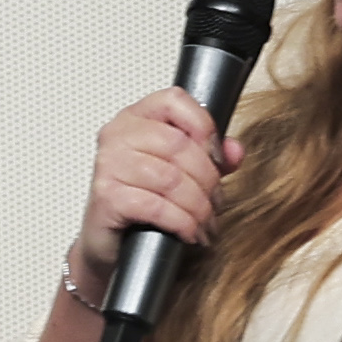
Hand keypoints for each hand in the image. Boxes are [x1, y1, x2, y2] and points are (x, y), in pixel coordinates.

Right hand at [74, 87, 238, 289]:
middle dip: (207, 179)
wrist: (112, 242)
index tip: (217, 157)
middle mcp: (117, 135)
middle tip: (216, 202)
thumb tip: (235, 151)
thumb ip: (210, 156)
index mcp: (135, 118)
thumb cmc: (142, 201)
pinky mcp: (107, 197)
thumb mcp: (181, 172)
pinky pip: (157, 207)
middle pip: (178, 145)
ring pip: (171, 179)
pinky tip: (190, 233)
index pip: (174, 100)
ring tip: (205, 222)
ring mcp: (108, 165)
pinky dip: (182, 223)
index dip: (204, 126)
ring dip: (198, 207)